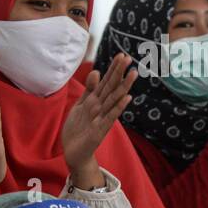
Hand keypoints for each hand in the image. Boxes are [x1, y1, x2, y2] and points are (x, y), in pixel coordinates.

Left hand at [62, 53, 136, 189]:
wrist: (74, 152)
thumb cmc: (78, 129)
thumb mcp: (80, 105)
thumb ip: (89, 89)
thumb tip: (96, 71)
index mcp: (96, 101)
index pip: (107, 82)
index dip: (114, 69)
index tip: (122, 55)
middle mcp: (102, 108)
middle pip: (112, 87)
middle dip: (120, 73)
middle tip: (129, 58)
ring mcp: (102, 118)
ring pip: (114, 99)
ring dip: (124, 86)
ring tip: (133, 74)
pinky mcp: (100, 130)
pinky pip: (111, 116)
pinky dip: (119, 107)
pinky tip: (127, 98)